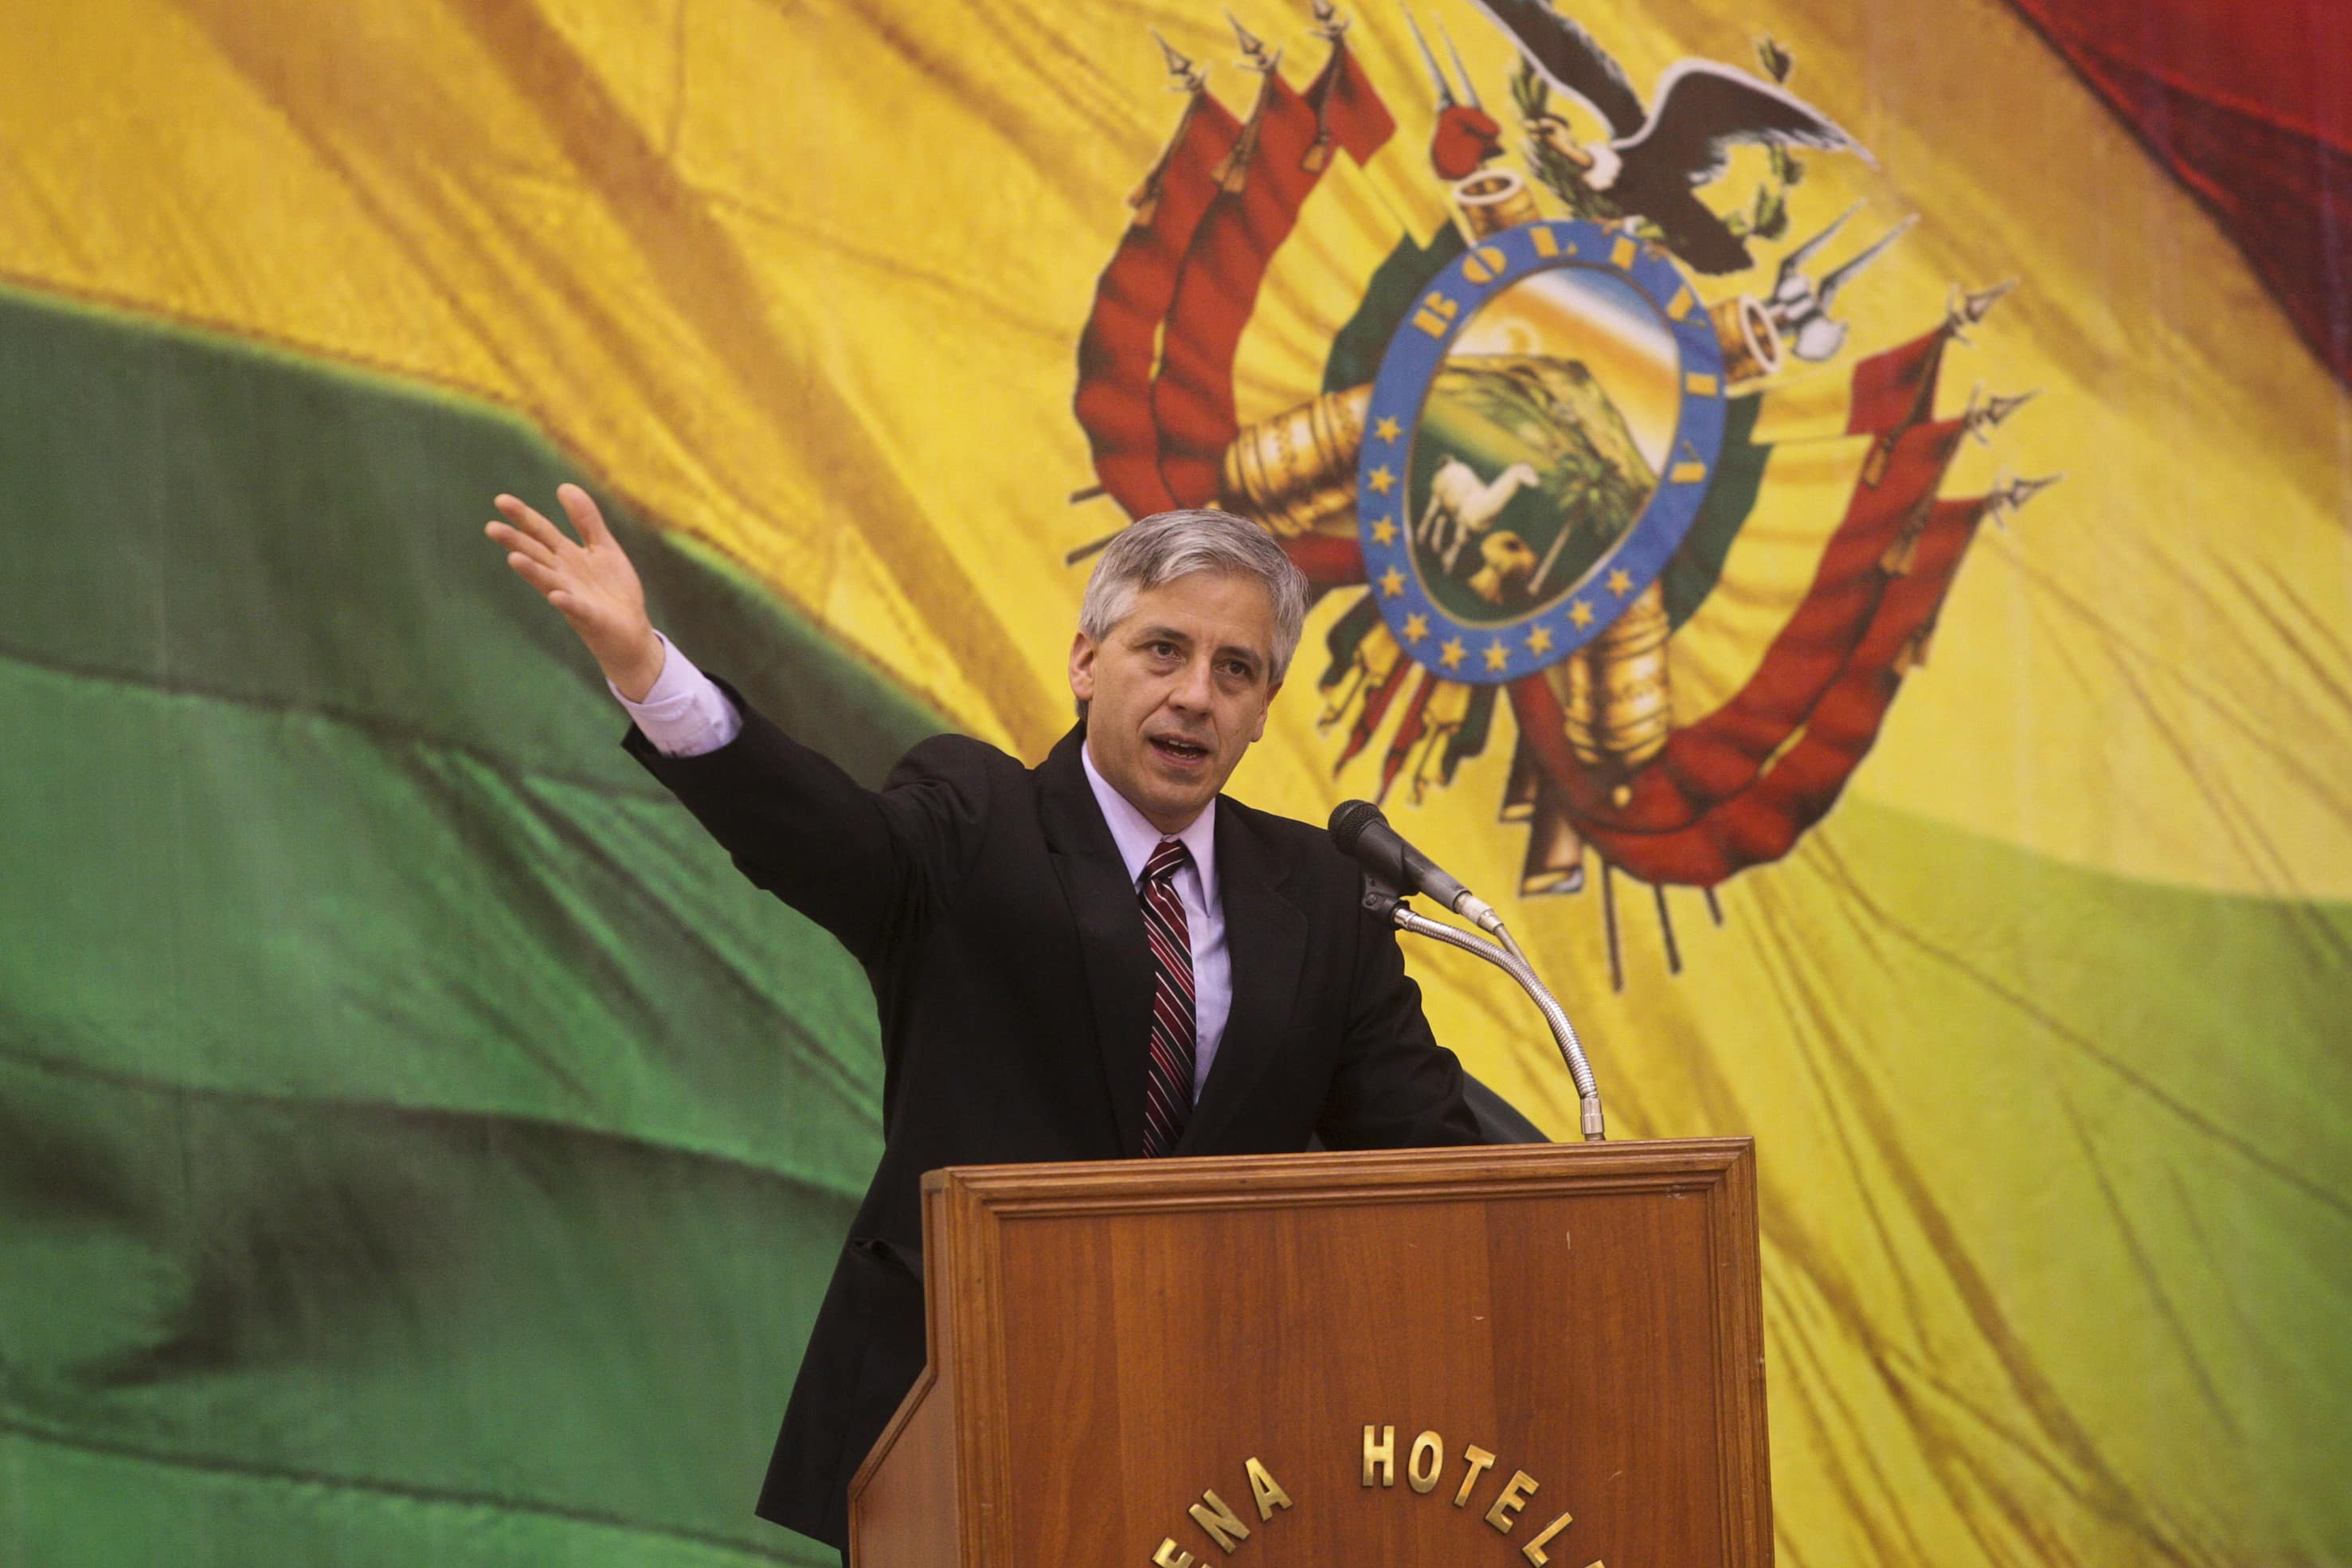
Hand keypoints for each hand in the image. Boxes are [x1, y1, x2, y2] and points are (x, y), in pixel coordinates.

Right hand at [486, 484, 664, 699]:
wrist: (631, 632)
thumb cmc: (613, 590)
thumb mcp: (603, 548)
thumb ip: (586, 520)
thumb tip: (563, 486)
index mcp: (567, 557)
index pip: (541, 533)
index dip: (523, 516)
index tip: (500, 499)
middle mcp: (563, 576)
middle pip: (537, 555)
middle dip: (516, 542)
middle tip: (491, 527)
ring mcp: (573, 598)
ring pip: (549, 582)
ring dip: (532, 571)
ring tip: (513, 559)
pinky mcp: (590, 618)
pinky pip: (576, 609)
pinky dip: (566, 602)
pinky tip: (556, 596)